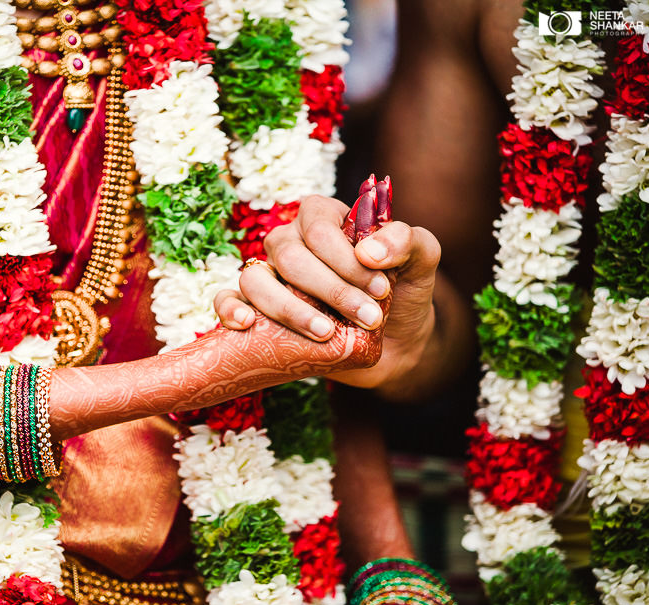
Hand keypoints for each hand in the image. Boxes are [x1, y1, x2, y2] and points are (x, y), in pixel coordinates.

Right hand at [215, 177, 439, 389]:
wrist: (393, 343)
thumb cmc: (402, 294)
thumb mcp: (421, 261)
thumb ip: (407, 241)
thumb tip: (368, 251)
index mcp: (322, 217)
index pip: (318, 228)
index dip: (346, 260)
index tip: (381, 289)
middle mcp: (289, 241)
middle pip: (290, 257)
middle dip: (330, 289)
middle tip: (369, 318)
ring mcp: (268, 274)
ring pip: (255, 279)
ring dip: (289, 308)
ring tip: (325, 332)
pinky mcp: (257, 309)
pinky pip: (227, 300)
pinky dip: (230, 310)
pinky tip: (246, 324)